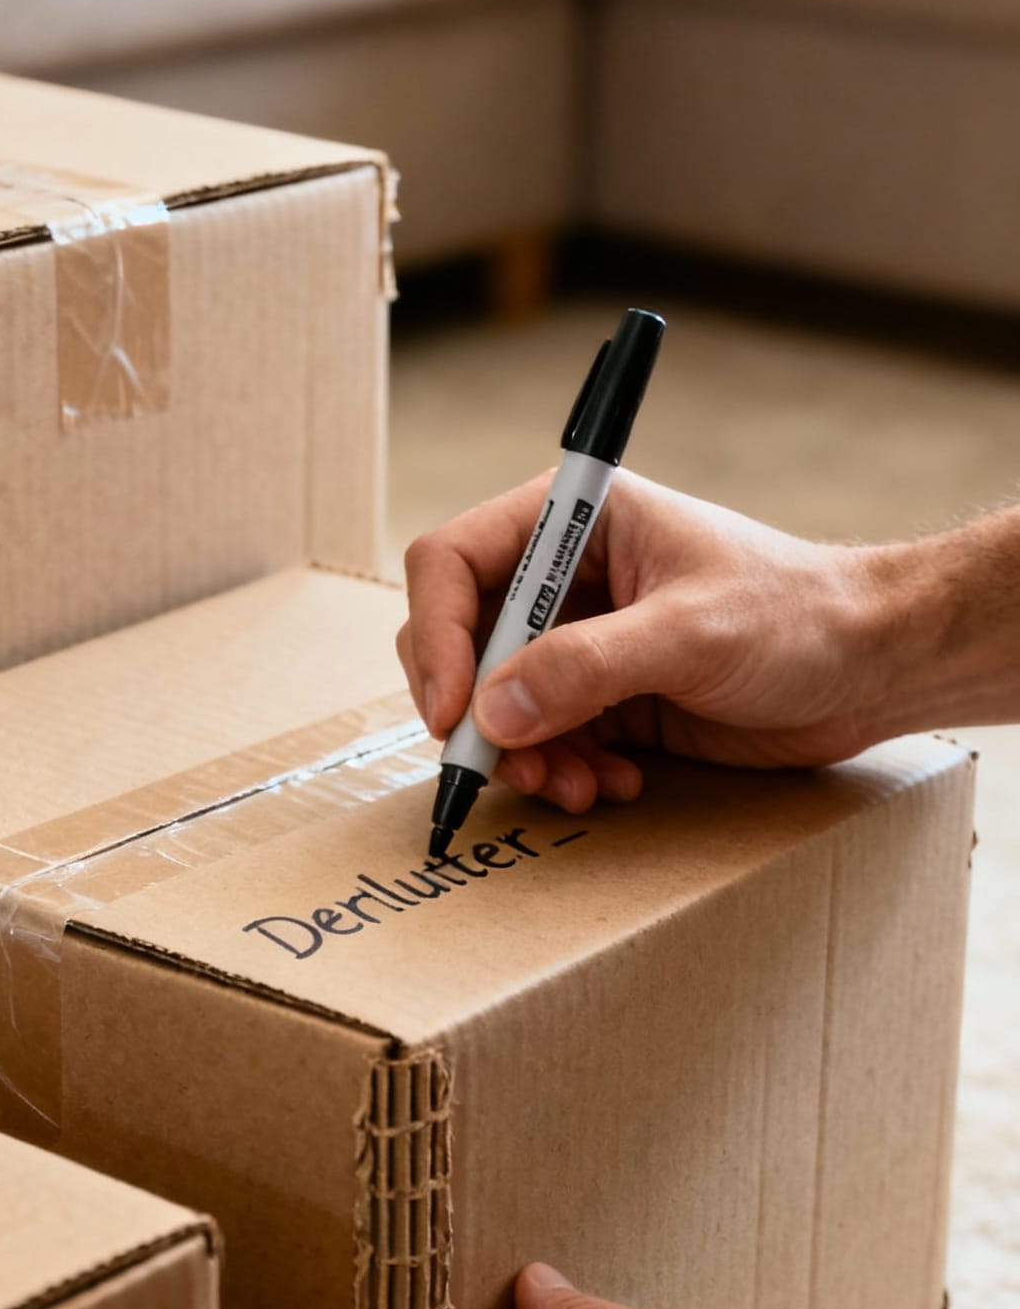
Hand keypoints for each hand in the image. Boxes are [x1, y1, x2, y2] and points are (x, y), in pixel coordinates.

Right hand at [397, 472, 885, 816]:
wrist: (872, 666)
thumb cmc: (799, 615)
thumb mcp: (690, 633)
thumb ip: (585, 668)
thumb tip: (491, 712)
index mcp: (573, 520)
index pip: (452, 563)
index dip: (436, 636)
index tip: (453, 711)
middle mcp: (564, 577)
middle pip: (462, 642)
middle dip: (478, 714)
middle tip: (511, 767)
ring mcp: (582, 641)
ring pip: (496, 706)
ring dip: (524, 758)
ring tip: (576, 788)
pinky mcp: (606, 698)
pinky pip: (545, 742)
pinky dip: (564, 773)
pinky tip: (615, 785)